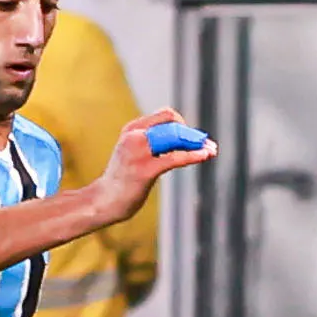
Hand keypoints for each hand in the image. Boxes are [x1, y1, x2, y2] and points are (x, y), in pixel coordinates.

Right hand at [89, 110, 215, 217]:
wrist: (104, 201)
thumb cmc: (123, 179)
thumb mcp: (134, 152)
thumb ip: (153, 142)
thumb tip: (184, 139)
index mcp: (132, 129)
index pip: (165, 115)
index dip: (184, 124)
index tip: (194, 138)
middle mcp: (134, 136)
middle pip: (173, 125)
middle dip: (193, 135)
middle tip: (208, 145)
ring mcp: (138, 152)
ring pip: (176, 139)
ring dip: (196, 144)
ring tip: (211, 150)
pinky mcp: (145, 170)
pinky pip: (175, 158)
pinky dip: (193, 155)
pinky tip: (205, 156)